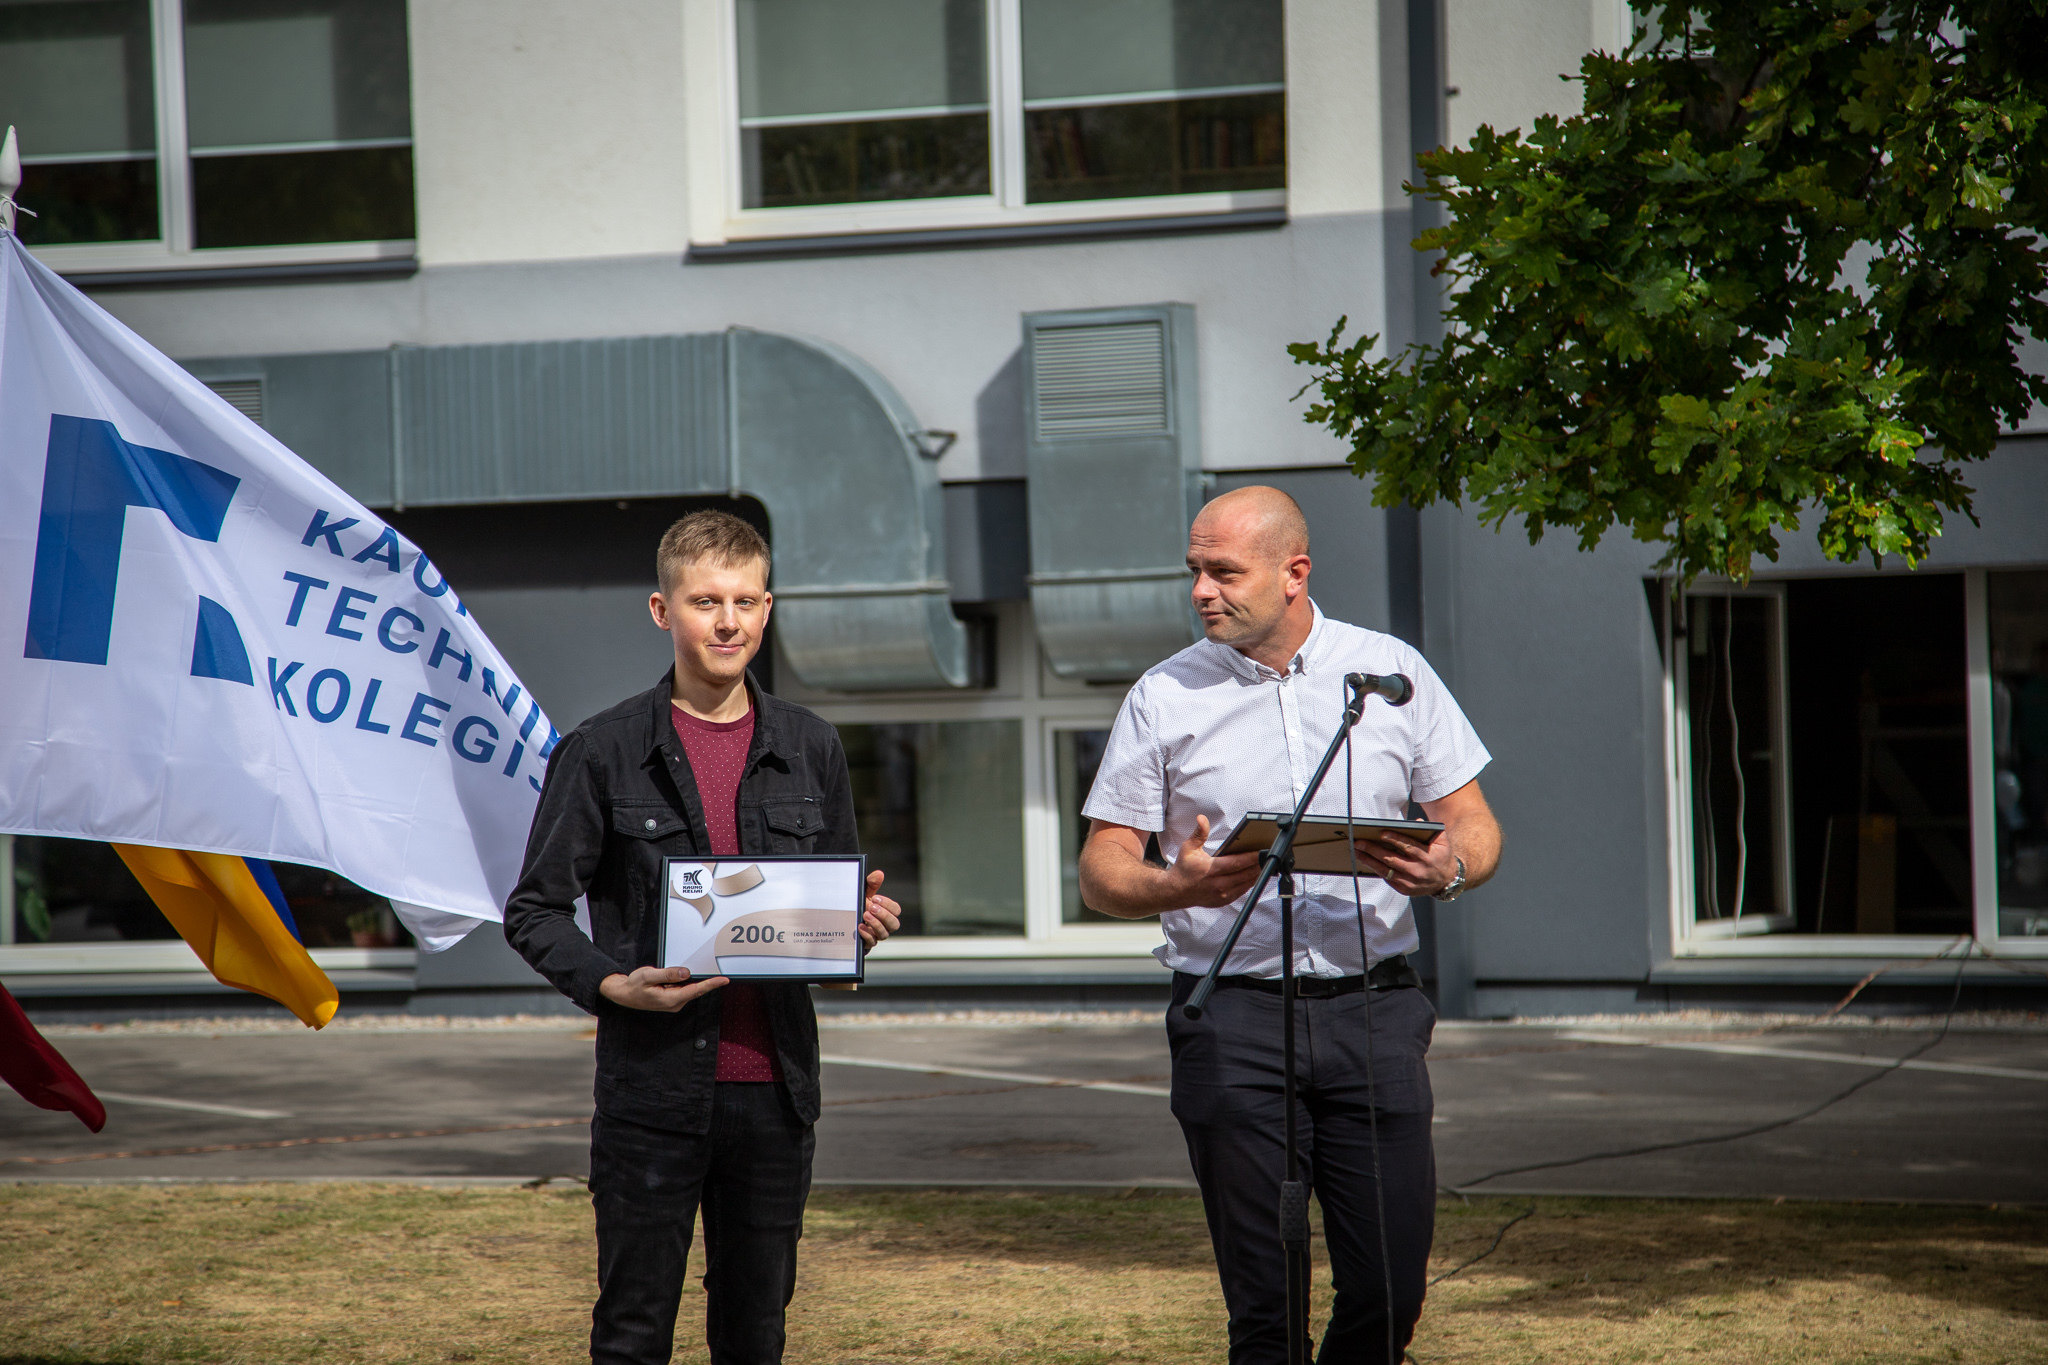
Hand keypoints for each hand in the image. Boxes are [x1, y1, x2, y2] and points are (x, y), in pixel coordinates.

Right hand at [599, 965, 727, 1012]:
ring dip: (692, 980)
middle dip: (706, 980)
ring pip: (689, 988)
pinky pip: (683, 989)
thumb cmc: (635, 985)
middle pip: (696, 989)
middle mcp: (675, 1003)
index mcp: (671, 999)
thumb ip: (668, 974)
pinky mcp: (672, 999)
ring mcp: (674, 1002)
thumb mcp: (649, 975)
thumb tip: (685, 972)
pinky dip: (685, 982)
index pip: (696, 990)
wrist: (625, 994)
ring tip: (686, 972)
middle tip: (718, 971)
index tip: (724, 980)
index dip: (711, 984)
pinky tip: (678, 976)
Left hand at [859, 869, 901, 945]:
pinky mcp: (868, 942)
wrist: (847, 920)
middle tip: (871, 907)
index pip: (896, 910)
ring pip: (885, 934)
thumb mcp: (864, 893)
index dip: (888, 905)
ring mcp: (877, 935)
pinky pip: (872, 942)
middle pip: (894, 924)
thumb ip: (872, 884)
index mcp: (887, 912)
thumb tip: (879, 874)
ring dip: (876, 924)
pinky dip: (868, 934)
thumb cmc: (860, 905)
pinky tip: (860, 926)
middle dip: (884, 915)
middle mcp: (885, 925)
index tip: (876, 898)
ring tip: (865, 914)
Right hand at [1167, 815, 1261, 907]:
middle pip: (1246, 874)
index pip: (1237, 863)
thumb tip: (1202, 818)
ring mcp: (1222, 894)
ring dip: (1257, 874)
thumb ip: (1199, 833)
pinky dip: (1250, 882)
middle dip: (1258, 864)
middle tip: (1268, 855)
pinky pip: (1242, 891)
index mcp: (1210, 870)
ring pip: (1247, 883)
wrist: (1176, 891)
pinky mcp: (1224, 901)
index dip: (1252, 857)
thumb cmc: (1184, 868)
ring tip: (1265, 863)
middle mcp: (1218, 884)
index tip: (1262, 850)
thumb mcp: (1188, 848)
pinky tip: (1255, 874)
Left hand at [1351, 830, 1458, 897]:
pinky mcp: (1405, 889)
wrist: (1447, 880)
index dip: (1395, 839)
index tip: (1381, 832)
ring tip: (1357, 851)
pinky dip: (1376, 870)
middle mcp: (1418, 870)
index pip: (1409, 846)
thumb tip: (1416, 821)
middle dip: (1374, 850)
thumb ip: (1433, 829)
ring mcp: (1410, 882)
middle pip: (1392, 859)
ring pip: (1386, 871)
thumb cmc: (1441, 857)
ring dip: (1369, 860)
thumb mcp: (1442, 842)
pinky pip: (1387, 879)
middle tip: (1360, 842)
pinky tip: (1366, 861)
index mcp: (1427, 857)